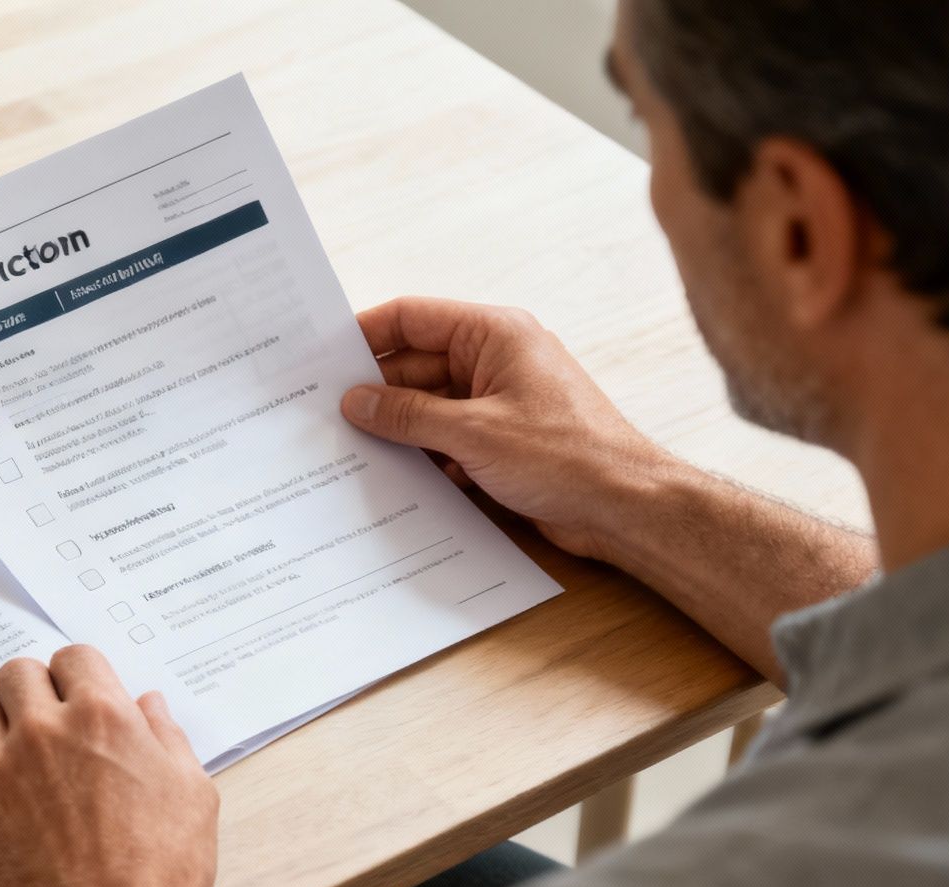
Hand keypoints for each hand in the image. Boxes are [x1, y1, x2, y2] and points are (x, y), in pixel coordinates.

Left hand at [0, 646, 217, 886]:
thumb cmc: (163, 870)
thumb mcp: (191, 793)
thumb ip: (166, 737)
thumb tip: (148, 704)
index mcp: (102, 716)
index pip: (72, 657)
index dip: (77, 676)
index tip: (78, 697)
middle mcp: (44, 730)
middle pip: (16, 673)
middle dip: (31, 690)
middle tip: (43, 722)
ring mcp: (0, 768)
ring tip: (6, 744)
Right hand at [341, 297, 678, 560]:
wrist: (625, 507)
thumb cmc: (568, 457)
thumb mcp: (473, 434)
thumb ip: (409, 415)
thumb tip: (357, 402)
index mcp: (495, 334)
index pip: (414, 318)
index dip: (366, 334)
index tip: (323, 357)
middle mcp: (496, 359)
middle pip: (416, 364)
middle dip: (376, 390)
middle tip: (325, 414)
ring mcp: (499, 401)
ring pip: (428, 405)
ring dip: (398, 427)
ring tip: (350, 449)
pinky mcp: (502, 440)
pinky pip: (446, 437)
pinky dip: (423, 454)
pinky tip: (395, 477)